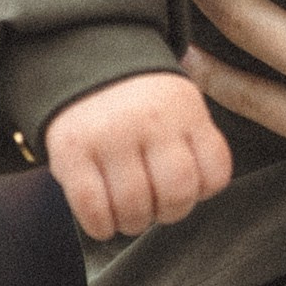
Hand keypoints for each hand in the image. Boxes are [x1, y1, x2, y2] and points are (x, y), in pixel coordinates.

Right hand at [45, 69, 234, 239]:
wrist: (83, 59)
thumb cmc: (138, 101)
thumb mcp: (178, 105)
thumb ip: (192, 143)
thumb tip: (193, 198)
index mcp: (185, 110)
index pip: (214, 172)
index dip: (203, 192)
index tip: (188, 190)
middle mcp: (150, 121)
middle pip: (176, 192)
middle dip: (169, 213)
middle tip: (156, 209)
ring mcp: (109, 136)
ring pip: (134, 205)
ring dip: (133, 223)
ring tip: (128, 216)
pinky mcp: (71, 151)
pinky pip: (91, 206)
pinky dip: (100, 226)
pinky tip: (103, 223)